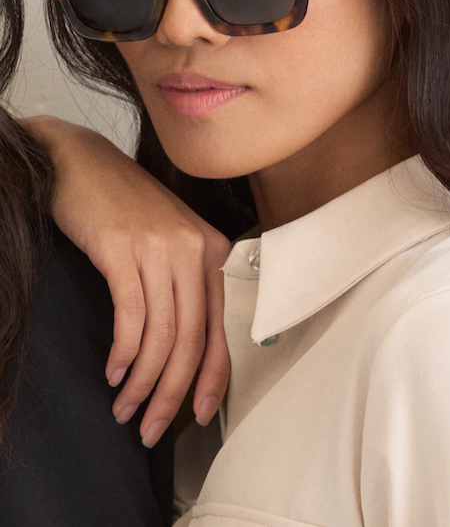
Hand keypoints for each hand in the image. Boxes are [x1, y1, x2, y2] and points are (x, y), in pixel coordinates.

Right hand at [24, 116, 230, 446]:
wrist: (84, 163)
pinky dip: (123, 353)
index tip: (198, 414)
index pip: (222, 329)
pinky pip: (130, 315)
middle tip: (152, 429)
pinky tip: (113, 374)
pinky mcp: (123, 249)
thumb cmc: (129, 210)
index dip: (214, 378)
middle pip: (192, 340)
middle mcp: (196, 251)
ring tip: (125, 409)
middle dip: (173, 393)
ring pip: (162, 335)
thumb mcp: (171, 244)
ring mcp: (161, 249)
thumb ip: (186, 288)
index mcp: (215, 254)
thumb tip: (187, 352)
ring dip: (143, 382)